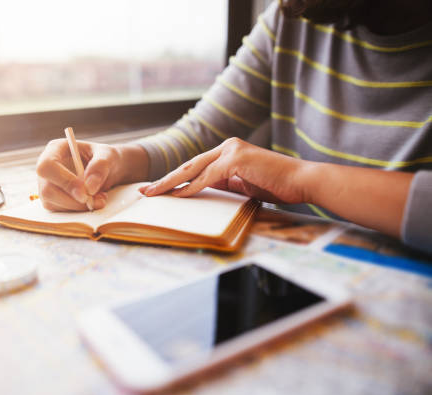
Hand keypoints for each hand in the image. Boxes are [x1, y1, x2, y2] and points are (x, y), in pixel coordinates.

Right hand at [36, 139, 147, 210]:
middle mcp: (47, 168)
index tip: (84, 193)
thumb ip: (100, 167)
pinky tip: (92, 202)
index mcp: (55, 149)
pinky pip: (60, 211)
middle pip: (47, 190)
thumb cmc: (105, 158)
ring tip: (99, 198)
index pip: (47, 166)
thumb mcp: (108, 156)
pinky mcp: (52, 199)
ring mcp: (46, 185)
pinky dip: (78, 210)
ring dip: (78, 207)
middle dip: (74, 200)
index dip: (63, 181)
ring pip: (53, 203)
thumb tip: (89, 187)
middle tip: (97, 200)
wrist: (108, 170)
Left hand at [140, 137, 310, 203]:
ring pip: (193, 169)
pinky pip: (208, 176)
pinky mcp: (237, 159)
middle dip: (165, 179)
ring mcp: (231, 150)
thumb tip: (201, 191)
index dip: (175, 179)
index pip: (195, 166)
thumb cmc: (277, 185)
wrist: (302, 181)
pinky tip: (177, 195)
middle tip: (145, 191)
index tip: (158, 189)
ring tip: (153, 193)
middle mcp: (227, 146)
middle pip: (188, 165)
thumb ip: (224, 184)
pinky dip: (192, 186)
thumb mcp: (244, 185)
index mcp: (228, 151)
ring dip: (171, 183)